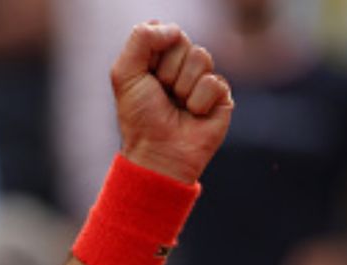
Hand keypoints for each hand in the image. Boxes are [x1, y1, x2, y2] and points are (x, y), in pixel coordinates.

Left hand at [111, 22, 232, 183]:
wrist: (159, 153)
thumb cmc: (140, 117)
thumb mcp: (125, 74)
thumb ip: (141, 40)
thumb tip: (174, 29)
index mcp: (156, 59)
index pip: (165, 31)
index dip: (155, 49)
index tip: (146, 74)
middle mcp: (180, 66)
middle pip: (183, 42)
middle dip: (168, 69)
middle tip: (162, 93)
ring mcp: (202, 79)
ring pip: (202, 57)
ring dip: (183, 86)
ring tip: (177, 105)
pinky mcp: (221, 95)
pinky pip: (214, 82)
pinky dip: (199, 101)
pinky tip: (194, 115)